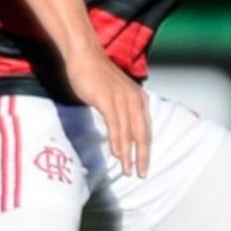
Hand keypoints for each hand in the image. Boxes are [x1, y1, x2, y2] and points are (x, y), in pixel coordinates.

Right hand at [65, 46, 149, 175]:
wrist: (85, 57)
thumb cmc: (97, 75)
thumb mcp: (115, 94)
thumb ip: (121, 109)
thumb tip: (120, 128)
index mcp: (140, 99)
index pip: (146, 129)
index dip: (146, 149)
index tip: (144, 164)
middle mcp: (136, 99)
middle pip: (143, 134)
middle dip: (143, 156)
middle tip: (142, 174)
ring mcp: (123, 100)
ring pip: (130, 133)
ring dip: (129, 154)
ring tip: (128, 170)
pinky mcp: (108, 100)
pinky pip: (116, 125)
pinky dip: (118, 141)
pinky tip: (117, 154)